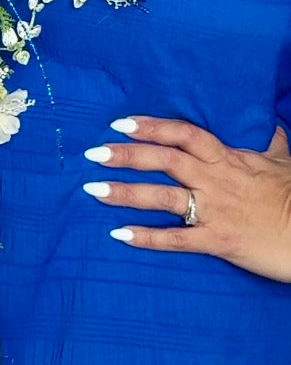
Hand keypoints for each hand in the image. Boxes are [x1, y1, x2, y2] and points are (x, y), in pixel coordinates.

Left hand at [82, 116, 290, 281]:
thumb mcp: (283, 162)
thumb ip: (271, 143)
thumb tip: (273, 126)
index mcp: (228, 159)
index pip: (184, 134)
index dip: (151, 127)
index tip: (120, 123)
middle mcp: (216, 181)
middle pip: (165, 160)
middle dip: (127, 155)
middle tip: (93, 153)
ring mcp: (215, 211)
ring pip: (163, 197)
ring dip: (126, 193)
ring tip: (93, 190)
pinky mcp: (218, 241)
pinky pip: (176, 239)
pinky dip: (147, 237)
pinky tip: (119, 235)